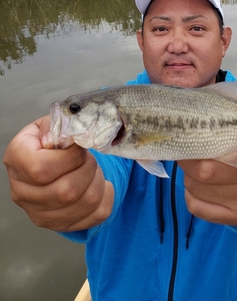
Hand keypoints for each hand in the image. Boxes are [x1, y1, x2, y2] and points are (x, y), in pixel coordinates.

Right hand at [3, 116, 113, 231]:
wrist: (52, 159)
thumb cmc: (52, 140)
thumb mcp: (52, 124)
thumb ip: (61, 126)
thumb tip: (71, 137)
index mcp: (17, 160)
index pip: (41, 169)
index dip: (70, 157)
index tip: (79, 147)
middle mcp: (22, 192)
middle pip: (65, 191)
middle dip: (88, 168)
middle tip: (90, 157)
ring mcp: (40, 213)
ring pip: (84, 204)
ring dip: (98, 181)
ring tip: (94, 169)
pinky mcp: (59, 224)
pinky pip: (96, 215)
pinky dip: (106, 196)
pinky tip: (100, 184)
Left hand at [178, 133, 236, 225]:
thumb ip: (234, 122)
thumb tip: (199, 124)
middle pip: (206, 170)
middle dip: (190, 157)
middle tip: (192, 147)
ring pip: (195, 186)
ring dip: (189, 173)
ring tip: (202, 164)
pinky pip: (194, 204)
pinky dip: (190, 191)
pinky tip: (203, 184)